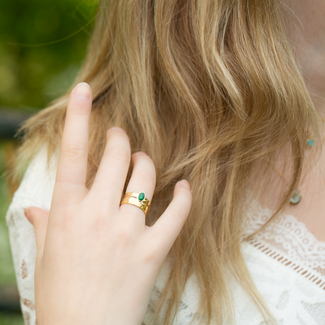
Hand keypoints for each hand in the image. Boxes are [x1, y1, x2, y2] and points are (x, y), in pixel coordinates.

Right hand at [23, 82, 191, 324]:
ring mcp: (127, 232)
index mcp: (67, 213)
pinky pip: (176, 215)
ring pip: (145, 178)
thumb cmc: (59, 295)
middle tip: (122, 136)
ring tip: (144, 161)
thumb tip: (32, 208)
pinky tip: (186, 187)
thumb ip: (43, 224)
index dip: (79, 118)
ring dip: (147, 162)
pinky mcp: (152, 252)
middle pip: (117, 157)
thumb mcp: (45, 256)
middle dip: (121, 140)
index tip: (85, 91)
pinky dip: (184, 197)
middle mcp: (98, 215)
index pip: (73, 154)